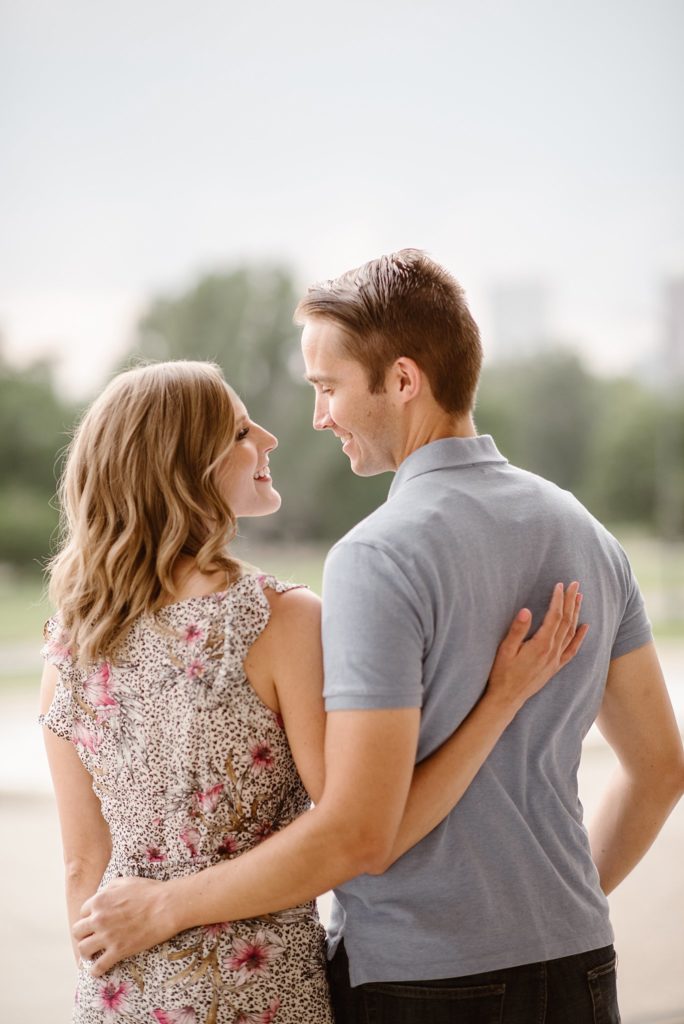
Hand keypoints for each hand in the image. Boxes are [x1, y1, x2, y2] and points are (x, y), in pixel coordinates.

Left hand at [72, 875, 176, 976]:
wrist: (166, 907)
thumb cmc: (149, 892)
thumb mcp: (126, 881)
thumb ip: (109, 888)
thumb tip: (103, 895)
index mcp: (100, 901)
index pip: (83, 912)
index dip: (89, 917)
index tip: (94, 922)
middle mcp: (98, 919)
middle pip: (77, 931)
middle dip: (83, 934)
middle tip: (91, 937)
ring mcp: (107, 936)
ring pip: (83, 949)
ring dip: (86, 952)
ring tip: (92, 954)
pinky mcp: (118, 951)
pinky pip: (98, 966)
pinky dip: (95, 970)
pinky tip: (97, 970)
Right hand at [487, 582, 588, 713]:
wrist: (507, 697)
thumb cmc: (503, 672)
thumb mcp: (506, 649)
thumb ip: (517, 630)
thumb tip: (527, 610)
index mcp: (541, 644)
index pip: (554, 616)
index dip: (558, 599)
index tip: (560, 585)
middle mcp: (552, 651)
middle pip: (566, 621)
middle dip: (571, 601)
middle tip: (575, 584)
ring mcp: (556, 659)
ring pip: (571, 632)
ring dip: (576, 614)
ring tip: (579, 598)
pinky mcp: (555, 666)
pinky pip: (572, 649)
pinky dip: (580, 637)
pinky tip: (585, 627)